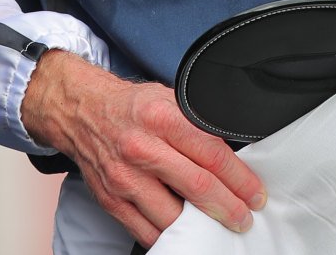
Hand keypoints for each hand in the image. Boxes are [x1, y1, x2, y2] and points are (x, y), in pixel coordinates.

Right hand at [20, 50, 264, 246]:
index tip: (254, 193)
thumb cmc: (130, 107)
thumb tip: (236, 151)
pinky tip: (185, 232)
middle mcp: (142, 148)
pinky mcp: (112, 200)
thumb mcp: (168, 98)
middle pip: (197, 187)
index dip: (240, 179)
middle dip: (229, 208)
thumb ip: (198, 123)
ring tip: (218, 226)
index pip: (212, 154)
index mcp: (162, 117)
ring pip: (173, 216)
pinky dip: (170, 236)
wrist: (81, 112)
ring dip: (201, 227)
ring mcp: (124, 177)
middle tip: (244, 218)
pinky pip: (147, 230)